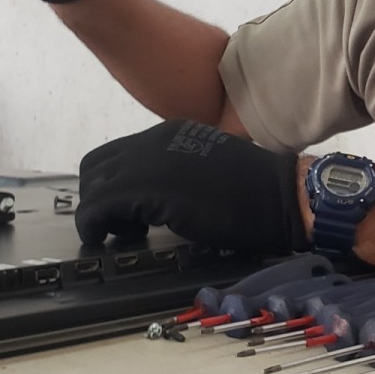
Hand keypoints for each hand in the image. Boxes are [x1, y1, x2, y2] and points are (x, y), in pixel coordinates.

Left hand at [75, 120, 306, 253]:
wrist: (281, 196)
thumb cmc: (260, 190)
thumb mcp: (211, 167)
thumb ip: (182, 171)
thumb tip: (164, 195)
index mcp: (171, 134)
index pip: (120, 153)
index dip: (114, 183)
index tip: (125, 209)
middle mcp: (153, 142)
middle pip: (97, 166)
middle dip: (97, 196)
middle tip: (117, 223)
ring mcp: (148, 164)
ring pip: (93, 186)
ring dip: (97, 213)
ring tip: (119, 234)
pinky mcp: (147, 191)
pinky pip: (98, 208)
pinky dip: (93, 226)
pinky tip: (104, 240)